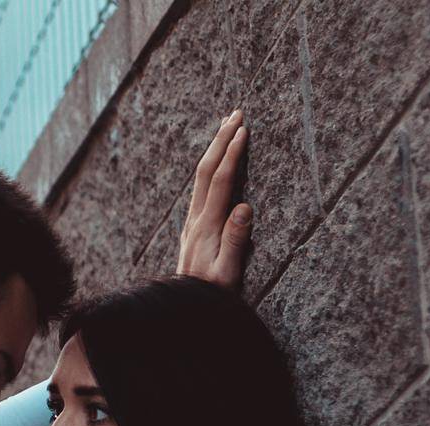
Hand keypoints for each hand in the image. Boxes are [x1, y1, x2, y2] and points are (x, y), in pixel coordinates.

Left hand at [177, 109, 251, 291]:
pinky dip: (211, 167)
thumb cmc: (211, 293)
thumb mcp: (228, 273)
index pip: (221, 181)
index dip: (232, 153)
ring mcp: (192, 223)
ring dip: (213, 149)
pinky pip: (201, 188)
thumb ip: (236, 240)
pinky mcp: (194, 229)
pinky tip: (216, 162)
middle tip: (235, 113)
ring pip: (201, 178)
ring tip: (226, 127)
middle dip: (220, 140)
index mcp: (207, 226)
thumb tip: (245, 206)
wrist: (185, 308)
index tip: (244, 130)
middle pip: (206, 171)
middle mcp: (196, 220)